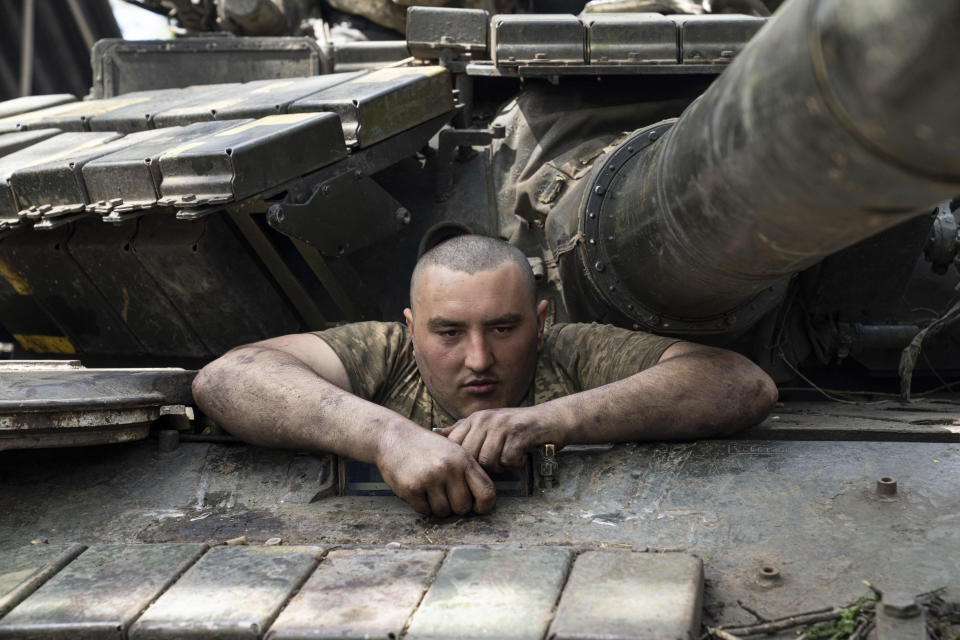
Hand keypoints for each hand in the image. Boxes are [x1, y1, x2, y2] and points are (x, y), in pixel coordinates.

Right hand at [376, 421, 495, 516]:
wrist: (394, 437)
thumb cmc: (427, 447)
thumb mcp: (454, 451)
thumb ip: (469, 473)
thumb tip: (484, 502)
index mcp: (464, 459)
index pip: (486, 492)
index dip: (485, 506)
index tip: (477, 508)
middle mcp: (449, 468)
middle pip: (463, 507)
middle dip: (456, 507)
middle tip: (446, 496)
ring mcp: (429, 478)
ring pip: (443, 512)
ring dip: (437, 507)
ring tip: (430, 490)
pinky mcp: (411, 488)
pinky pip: (424, 511)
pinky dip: (422, 505)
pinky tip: (418, 490)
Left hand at [440, 406, 558, 473]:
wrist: (551, 420)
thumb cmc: (518, 427)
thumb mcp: (489, 425)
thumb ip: (466, 430)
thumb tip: (440, 436)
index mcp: (475, 418)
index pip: (454, 444)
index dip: (462, 461)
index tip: (474, 467)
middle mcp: (486, 418)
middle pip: (470, 455)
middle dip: (482, 466)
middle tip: (496, 463)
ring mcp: (502, 425)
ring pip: (487, 460)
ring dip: (499, 466)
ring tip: (508, 459)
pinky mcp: (519, 433)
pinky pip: (507, 460)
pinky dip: (515, 463)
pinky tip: (521, 456)